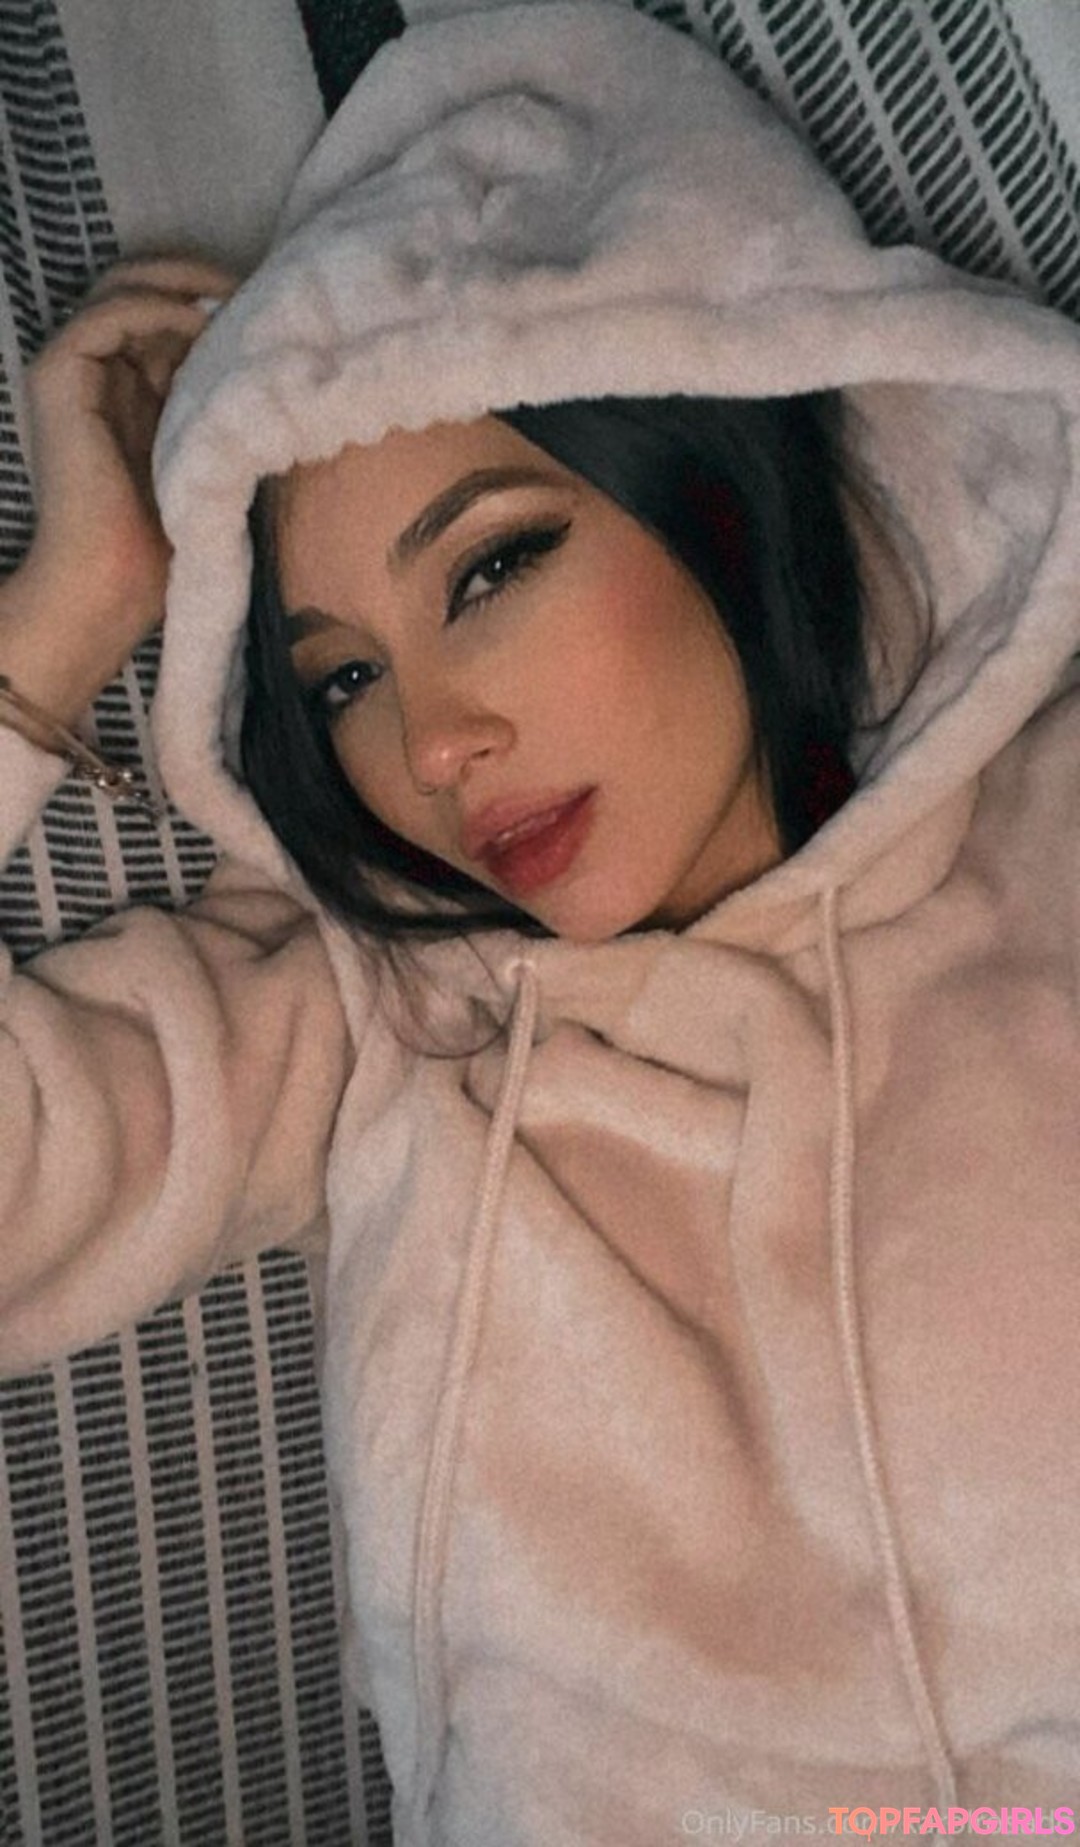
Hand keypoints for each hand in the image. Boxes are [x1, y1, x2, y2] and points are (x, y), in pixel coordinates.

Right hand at [12, 256, 236, 692]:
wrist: (114, 583)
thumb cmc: (172, 540)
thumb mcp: (214, 453)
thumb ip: (227, 401)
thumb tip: (283, 352)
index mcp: (132, 385)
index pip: (170, 311)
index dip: (217, 297)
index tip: (275, 304)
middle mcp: (99, 369)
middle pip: (146, 284)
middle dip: (204, 277)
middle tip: (262, 285)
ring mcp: (73, 369)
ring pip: (126, 285)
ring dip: (187, 282)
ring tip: (240, 298)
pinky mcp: (57, 375)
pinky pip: (110, 312)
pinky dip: (159, 305)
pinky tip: (205, 322)